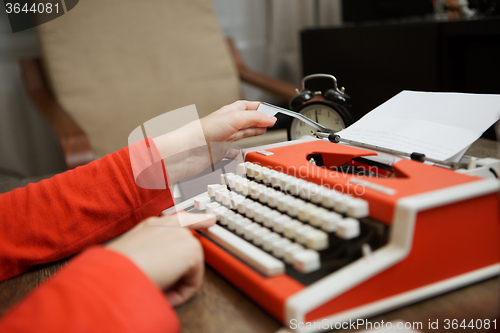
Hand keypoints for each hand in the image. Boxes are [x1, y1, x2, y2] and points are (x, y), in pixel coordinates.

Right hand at [106, 213, 215, 305]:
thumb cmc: (113, 269)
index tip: (210, 219)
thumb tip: (161, 267)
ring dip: (176, 285)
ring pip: (189, 270)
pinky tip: (165, 294)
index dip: (197, 220)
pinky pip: (193, 282)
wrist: (114, 272)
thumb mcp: (129, 257)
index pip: (179, 220)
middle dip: (181, 273)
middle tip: (162, 287)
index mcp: (152, 225)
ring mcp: (181, 235)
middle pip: (191, 245)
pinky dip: (181, 294)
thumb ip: (148, 255)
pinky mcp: (191, 251)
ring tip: (156, 290)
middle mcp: (168, 226)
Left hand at [153, 101, 276, 182]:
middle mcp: (225, 124)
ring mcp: (222, 138)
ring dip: (252, 132)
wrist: (187, 151)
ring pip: (241, 133)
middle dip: (258, 120)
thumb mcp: (235, 119)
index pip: (247, 106)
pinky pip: (232, 150)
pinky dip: (239, 151)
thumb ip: (254, 118)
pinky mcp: (219, 152)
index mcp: (228, 112)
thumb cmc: (203, 132)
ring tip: (262, 131)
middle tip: (271, 122)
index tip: (272, 111)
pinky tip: (242, 152)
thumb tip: (271, 118)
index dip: (259, 108)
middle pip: (246, 120)